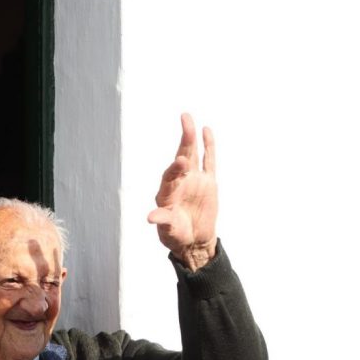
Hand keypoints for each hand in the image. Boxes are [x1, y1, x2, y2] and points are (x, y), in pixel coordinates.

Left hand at [148, 113, 218, 270]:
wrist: (193, 240)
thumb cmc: (176, 235)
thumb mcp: (168, 230)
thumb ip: (163, 220)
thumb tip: (150, 217)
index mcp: (166, 193)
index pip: (170, 177)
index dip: (175, 169)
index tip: (182, 162)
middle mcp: (179, 183)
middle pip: (180, 159)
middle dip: (183, 141)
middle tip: (186, 122)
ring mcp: (194, 180)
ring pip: (194, 155)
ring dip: (191, 138)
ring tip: (188, 119)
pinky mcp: (208, 183)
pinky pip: (209, 161)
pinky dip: (208, 146)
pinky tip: (206, 130)